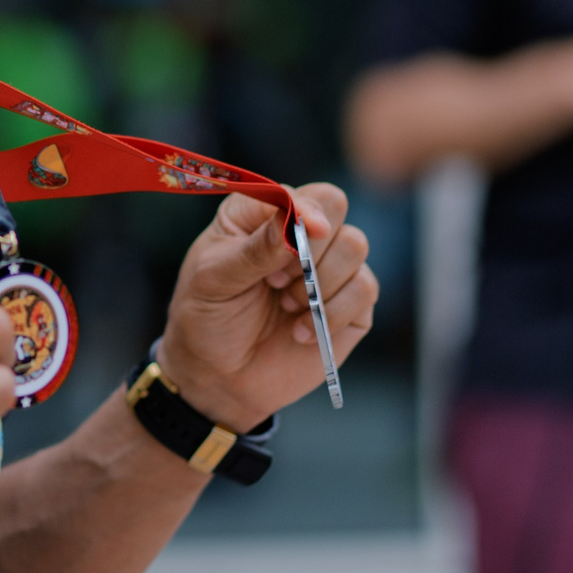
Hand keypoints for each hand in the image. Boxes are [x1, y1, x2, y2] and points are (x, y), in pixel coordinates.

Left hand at [152, 182, 376, 432]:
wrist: (220, 379)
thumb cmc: (207, 320)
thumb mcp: (215, 280)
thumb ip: (254, 249)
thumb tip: (294, 221)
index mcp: (259, 214)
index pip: (299, 193)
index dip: (302, 215)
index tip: (296, 246)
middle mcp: (298, 232)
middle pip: (336, 207)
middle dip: (310, 249)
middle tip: (276, 282)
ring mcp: (328, 265)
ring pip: (356, 245)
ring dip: (319, 283)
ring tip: (285, 307)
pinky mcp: (350, 302)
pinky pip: (365, 287)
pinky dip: (332, 313)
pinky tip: (300, 332)